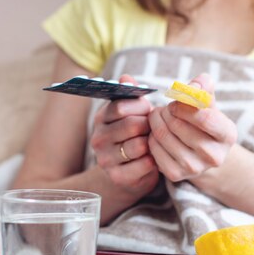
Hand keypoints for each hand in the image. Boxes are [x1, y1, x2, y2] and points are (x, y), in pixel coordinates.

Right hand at [90, 75, 159, 196]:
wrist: (130, 173)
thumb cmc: (135, 136)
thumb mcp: (133, 114)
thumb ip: (130, 95)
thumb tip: (125, 78)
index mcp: (101, 118)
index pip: (121, 107)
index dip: (142, 107)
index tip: (149, 111)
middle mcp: (98, 138)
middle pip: (132, 125)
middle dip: (149, 126)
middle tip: (154, 129)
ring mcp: (105, 159)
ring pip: (138, 145)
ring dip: (152, 144)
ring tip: (153, 143)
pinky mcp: (117, 176)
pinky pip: (144, 164)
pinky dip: (153, 161)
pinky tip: (152, 159)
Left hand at [148, 73, 236, 181]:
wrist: (199, 154)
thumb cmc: (203, 122)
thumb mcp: (208, 104)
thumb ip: (203, 89)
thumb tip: (196, 84)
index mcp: (228, 135)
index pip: (203, 116)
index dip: (183, 104)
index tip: (176, 102)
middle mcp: (214, 156)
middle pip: (177, 124)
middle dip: (167, 111)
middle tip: (166, 109)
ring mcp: (195, 168)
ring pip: (162, 135)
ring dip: (156, 120)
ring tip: (160, 117)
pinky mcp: (176, 174)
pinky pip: (153, 148)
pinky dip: (151, 136)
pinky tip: (158, 134)